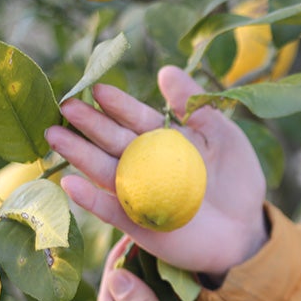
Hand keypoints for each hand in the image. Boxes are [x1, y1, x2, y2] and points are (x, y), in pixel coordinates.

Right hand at [46, 66, 267, 275]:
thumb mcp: (222, 135)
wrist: (246, 229)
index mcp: (163, 139)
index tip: (97, 88)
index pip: (135, 117)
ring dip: (79, 154)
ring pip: (103, 171)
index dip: (117, 104)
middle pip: (112, 140)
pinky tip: (70, 183)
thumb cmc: (237, 179)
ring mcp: (138, 193)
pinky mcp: (137, 224)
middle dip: (89, 124)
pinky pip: (110, 210)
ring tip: (54, 135)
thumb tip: (166, 71)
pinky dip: (90, 199)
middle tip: (65, 106)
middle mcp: (144, 164)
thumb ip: (195, 105)